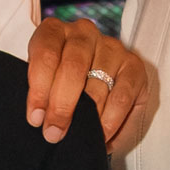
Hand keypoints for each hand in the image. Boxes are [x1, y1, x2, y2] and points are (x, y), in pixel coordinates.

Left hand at [25, 21, 156, 150]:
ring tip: (78, 138)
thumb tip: (40, 119)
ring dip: (86, 117)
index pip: (45, 54)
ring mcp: (111, 46)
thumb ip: (41, 95)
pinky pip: (121, 96)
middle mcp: (83, 33)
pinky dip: (110, 120)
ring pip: (97, 85)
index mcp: (54, 32)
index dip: (39, 89)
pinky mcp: (134, 65)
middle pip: (72, 68)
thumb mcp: (44, 86)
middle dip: (61, 106)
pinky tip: (101, 134)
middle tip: (53, 133)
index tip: (36, 119)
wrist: (93, 88)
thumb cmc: (61, 88)